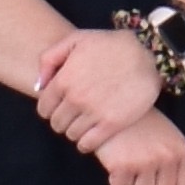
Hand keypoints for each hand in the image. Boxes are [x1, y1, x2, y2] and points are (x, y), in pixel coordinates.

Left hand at [32, 24, 164, 148]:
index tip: (59, 107)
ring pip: (71, 135)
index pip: (44, 109)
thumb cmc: (109, 45)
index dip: (50, 109)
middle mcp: (76, 98)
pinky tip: (92, 136)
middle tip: (73, 116)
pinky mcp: (112, 124)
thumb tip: (39, 85)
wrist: (145, 53)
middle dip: (62, 120)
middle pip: (57, 124)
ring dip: (75, 131)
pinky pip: (88, 144)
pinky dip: (86, 143)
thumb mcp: (76, 40)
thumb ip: (49, 59)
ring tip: (84, 123)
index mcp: (64, 80)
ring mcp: (94, 112)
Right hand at [88, 107, 184, 184]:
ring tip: (127, 169)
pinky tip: (115, 164)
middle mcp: (166, 157)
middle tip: (137, 176)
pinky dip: (116, 182)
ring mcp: (145, 162)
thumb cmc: (141, 123)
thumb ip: (177, 167)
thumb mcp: (167, 138)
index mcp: (180, 151)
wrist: (113, 101)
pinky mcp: (122, 165)